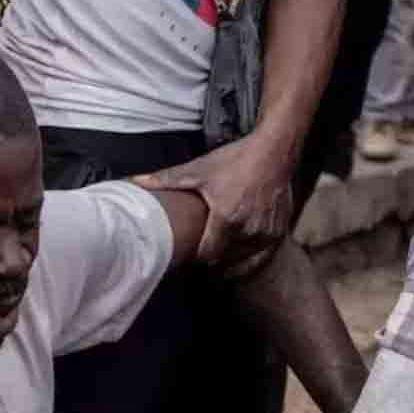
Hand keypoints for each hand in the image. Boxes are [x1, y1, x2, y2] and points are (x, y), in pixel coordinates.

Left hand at [135, 133, 293, 270]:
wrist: (274, 151)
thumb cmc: (236, 160)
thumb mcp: (200, 169)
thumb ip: (167, 180)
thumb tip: (135, 182)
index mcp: (226, 218)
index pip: (206, 255)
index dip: (197, 255)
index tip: (190, 251)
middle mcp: (248, 230)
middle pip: (223, 260)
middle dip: (212, 257)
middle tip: (202, 251)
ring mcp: (266, 233)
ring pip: (243, 261)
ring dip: (231, 259)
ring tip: (220, 250)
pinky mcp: (279, 233)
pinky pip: (261, 257)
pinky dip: (250, 258)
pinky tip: (240, 253)